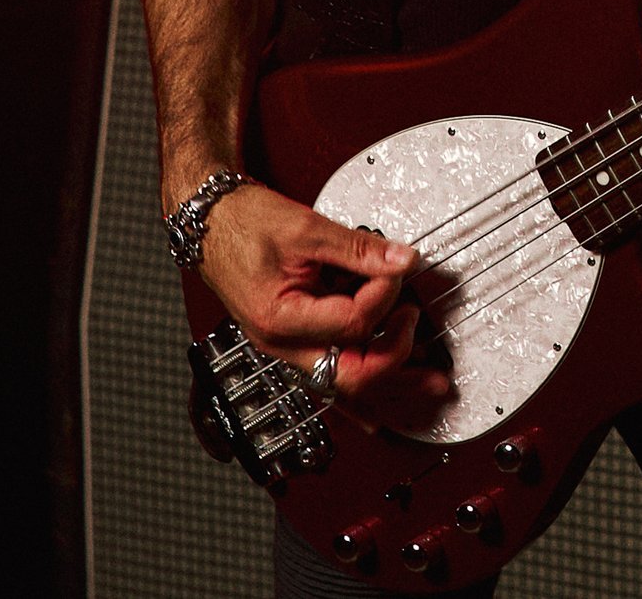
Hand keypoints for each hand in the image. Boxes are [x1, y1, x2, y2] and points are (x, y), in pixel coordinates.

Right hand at [196, 180, 450, 419]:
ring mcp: (287, 349)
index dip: (384, 293)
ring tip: (428, 384)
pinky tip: (379, 416)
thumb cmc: (245, 225)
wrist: (212, 225)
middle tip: (417, 324)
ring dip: (390, 385)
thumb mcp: (306, 229)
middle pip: (351, 374)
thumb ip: (358, 249)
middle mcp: (282, 345)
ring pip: (344, 384)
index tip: (395, 266)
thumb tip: (402, 261)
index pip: (353, 323)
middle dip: (396, 357)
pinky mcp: (295, 342)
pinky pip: (329, 380)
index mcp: (280, 319)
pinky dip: (358, 399)